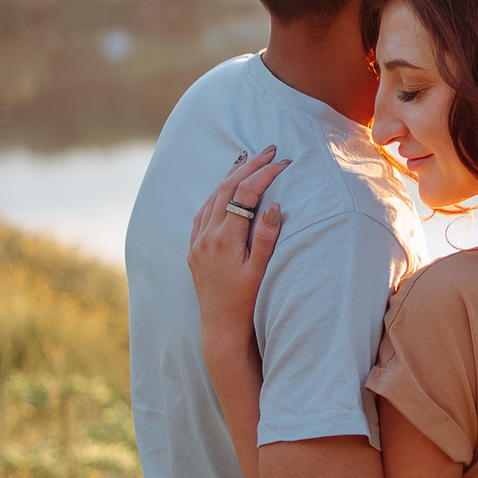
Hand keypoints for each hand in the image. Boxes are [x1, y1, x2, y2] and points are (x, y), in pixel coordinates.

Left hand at [189, 147, 287, 349]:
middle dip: (249, 166)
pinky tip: (223, 189)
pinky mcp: (194, 249)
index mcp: (224, 239)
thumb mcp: (260, 270)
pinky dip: (215, 194)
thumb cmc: (246, 302)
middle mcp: (206, 236)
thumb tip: (273, 204)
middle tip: (269, 150)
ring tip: (247, 160)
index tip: (284, 162)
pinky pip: (202, 212)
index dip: (264, 174)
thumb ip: (265, 237)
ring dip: (230, 175)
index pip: (245, 194)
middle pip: (226, 188)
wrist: (220, 327)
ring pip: (211, 197)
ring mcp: (197, 242)